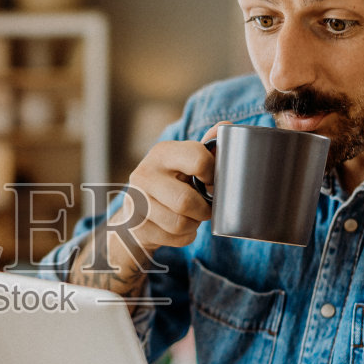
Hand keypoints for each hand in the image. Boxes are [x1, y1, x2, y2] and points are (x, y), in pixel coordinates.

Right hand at [102, 127, 219, 271]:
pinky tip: (178, 229)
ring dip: (193, 224)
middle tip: (205, 208)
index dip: (213, 174)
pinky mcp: (136, 226)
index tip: (212, 182)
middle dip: (203, 209)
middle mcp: (144, 174)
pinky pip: (173, 238)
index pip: (198, 159)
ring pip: (180, 223)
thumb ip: (206, 147)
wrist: (136, 214)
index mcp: (162, 152)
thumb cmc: (170, 184)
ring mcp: (136, 201)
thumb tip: (227, 126)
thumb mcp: (185, 162)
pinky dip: (184, 237)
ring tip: (191, 217)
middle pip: (185, 201)